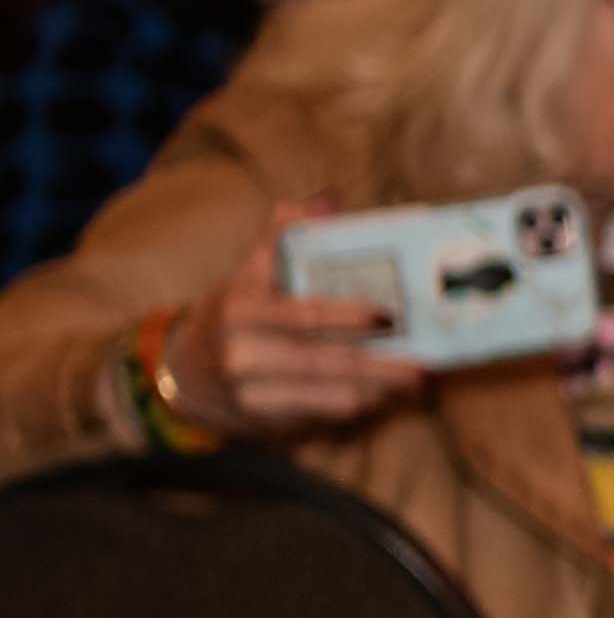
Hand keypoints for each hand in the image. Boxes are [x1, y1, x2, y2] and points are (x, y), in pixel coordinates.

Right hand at [160, 204, 418, 440]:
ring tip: (416, 380)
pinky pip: (322, 414)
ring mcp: (250, 390)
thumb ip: (282, 233)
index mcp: (240, 309)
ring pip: (329, 394)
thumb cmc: (232, 312)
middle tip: (423, 365)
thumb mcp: (248, 270)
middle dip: (380, 366)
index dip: (348, 318)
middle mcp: (240, 353)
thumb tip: (325, 199)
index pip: (304, 314)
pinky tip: (385, 395)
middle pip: (324, 361)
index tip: (389, 317)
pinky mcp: (264, 418)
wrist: (186, 371)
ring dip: (378, 389)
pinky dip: (358, 404)